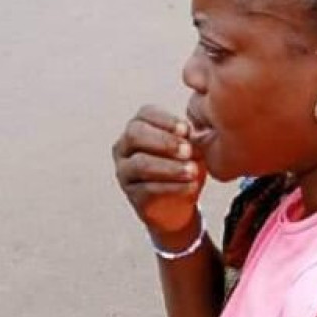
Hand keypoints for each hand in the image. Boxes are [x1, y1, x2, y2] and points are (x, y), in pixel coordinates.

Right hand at [113, 105, 204, 239]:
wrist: (178, 202)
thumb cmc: (182, 165)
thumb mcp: (189, 147)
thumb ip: (188, 138)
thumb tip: (191, 135)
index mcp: (139, 126)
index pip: (146, 114)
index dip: (166, 120)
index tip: (186, 130)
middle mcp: (125, 146)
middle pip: (135, 134)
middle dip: (164, 141)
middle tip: (188, 150)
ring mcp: (124, 170)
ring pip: (140, 164)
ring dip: (169, 167)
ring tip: (191, 171)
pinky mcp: (131, 194)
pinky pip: (147, 188)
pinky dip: (172, 186)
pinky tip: (189, 186)